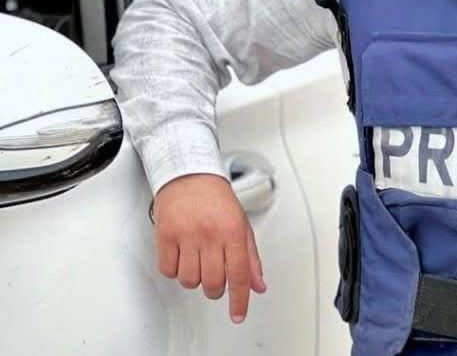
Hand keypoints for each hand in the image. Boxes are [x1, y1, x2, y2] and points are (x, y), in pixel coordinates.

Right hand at [152, 173, 266, 322]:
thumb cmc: (217, 198)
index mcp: (233, 230)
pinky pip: (168, 270)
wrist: (191, 174)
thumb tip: (258, 285)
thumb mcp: (242, 224)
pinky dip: (175, 269)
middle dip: (215, 288)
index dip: (239, 299)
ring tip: (197, 260)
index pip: (239, 274)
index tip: (237, 314)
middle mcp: (211, 234)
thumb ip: (251, 257)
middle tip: (215, 278)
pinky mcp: (166, 235)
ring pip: (189, 280)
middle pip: (213, 283)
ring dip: (194, 278)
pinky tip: (182, 255)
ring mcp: (187, 235)